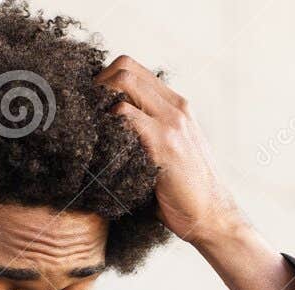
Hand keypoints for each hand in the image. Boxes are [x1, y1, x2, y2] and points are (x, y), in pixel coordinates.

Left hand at [97, 55, 243, 246]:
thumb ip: (146, 136)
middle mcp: (176, 107)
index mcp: (177, 107)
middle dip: (96, 85)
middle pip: (124, 66)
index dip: (104, 81)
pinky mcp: (165, 142)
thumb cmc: (185, 194)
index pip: (133, 69)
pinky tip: (99, 146)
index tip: (89, 106)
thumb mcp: (169, 154)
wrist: (213, 217)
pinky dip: (106, 124)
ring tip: (88, 129)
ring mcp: (172, 122)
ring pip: (122, 82)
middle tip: (82, 114)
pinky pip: (125, 115)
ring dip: (98, 102)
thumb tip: (106, 136)